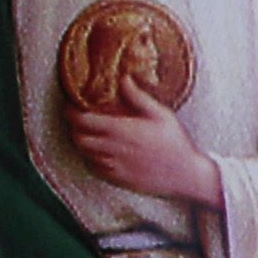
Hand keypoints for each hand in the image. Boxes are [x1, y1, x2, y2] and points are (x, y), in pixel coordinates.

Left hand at [68, 99, 224, 207]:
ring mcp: (114, 166)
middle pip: (78, 139)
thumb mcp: (161, 114)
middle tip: (78, 120)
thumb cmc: (175, 143)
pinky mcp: (118, 179)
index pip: (82, 121)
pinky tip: (101, 151)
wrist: (186, 174)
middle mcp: (112, 149)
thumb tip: (123, 79)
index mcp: (120, 130)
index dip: (71, 112)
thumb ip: (138, 96)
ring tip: (89, 134)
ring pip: (85, 154)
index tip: (71, 106)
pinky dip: (92, 158)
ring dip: (83, 143)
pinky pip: (95, 168)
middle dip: (74, 128)